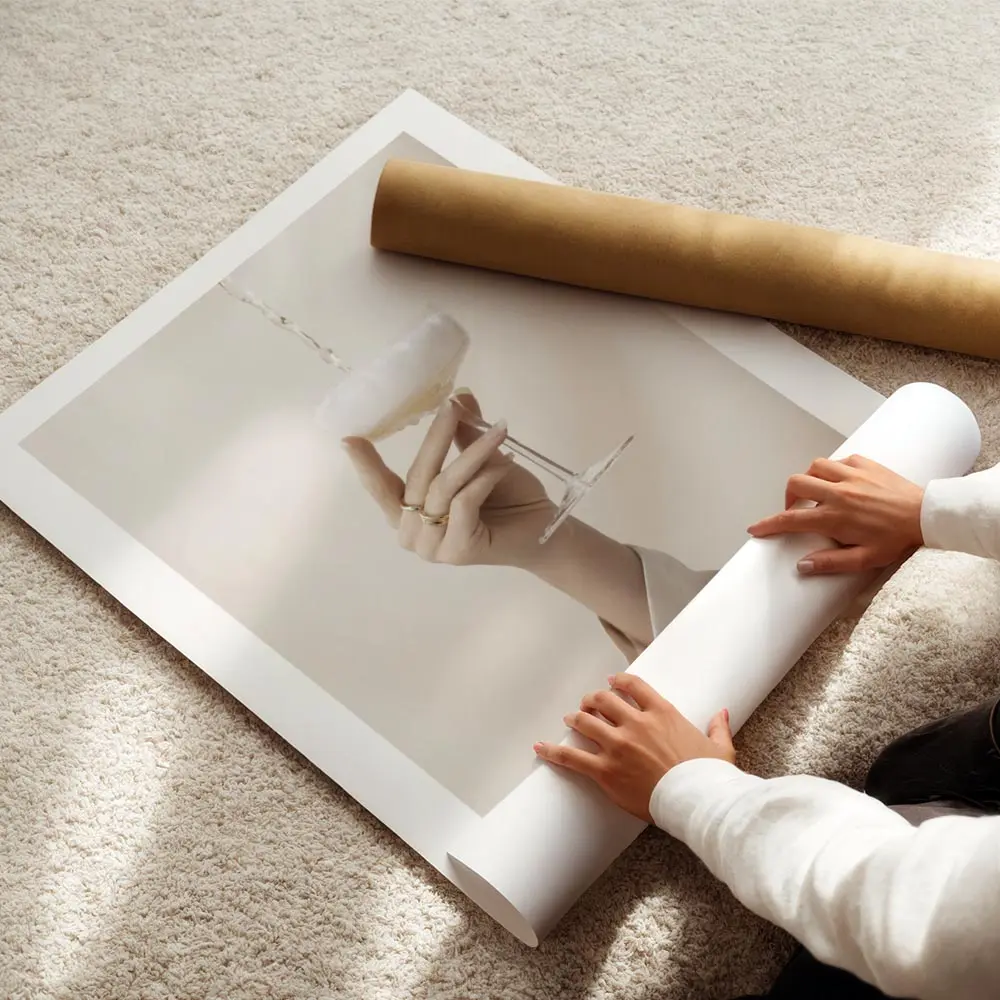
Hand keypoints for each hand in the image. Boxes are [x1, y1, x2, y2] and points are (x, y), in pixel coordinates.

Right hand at [342, 391, 555, 567]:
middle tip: (451, 406)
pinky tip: (506, 462)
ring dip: (473, 454)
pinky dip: (485, 477)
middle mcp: (413, 534)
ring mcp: (432, 548)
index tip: (349, 438)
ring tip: (499, 430)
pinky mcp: (457, 551)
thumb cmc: (509, 501)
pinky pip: (464, 501)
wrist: (545, 536)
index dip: (366, 464)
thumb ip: (462, 435)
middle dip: (435, 438)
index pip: (381, 488)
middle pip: (417, 478)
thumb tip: (457, 394)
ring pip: (443, 487)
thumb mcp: (481, 461)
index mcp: (408, 516)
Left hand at [533, 673, 733, 822]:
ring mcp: (618, 746)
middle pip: (603, 700)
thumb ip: (717, 727)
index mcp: (662, 713)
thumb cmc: (709, 777)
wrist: (698, 801)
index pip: (633, 686)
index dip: (618, 681)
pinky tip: (541, 747)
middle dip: (592, 700)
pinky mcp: (606, 770)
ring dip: (575, 719)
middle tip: (587, 704)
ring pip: (585, 722)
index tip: (611, 682)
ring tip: (569, 720)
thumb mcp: (720, 748)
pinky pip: (572, 757)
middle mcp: (636, 724)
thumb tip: (722, 713)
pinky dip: (554, 751)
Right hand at [746, 454, 924, 574]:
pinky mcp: (865, 464)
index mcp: (835, 517)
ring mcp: (852, 475)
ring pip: (814, 467)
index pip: (790, 520)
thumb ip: (831, 562)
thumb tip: (802, 565)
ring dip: (809, 479)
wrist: (927, 515)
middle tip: (795, 510)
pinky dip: (833, 470)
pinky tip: (840, 482)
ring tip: (816, 493)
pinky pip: (839, 461)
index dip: (768, 525)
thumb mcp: (865, 559)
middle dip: (788, 497)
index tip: (755, 529)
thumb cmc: (897, 539)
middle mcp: (838, 492)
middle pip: (796, 484)